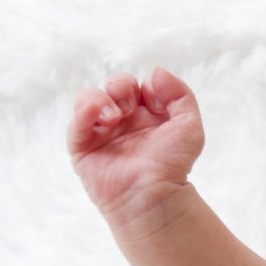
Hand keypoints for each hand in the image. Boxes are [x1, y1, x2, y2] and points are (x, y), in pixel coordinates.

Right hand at [67, 67, 204, 229]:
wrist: (154, 193)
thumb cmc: (173, 164)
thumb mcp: (189, 126)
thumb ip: (180, 94)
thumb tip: (156, 71)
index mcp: (148, 116)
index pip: (141, 86)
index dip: (149, 87)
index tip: (157, 102)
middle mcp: (124, 122)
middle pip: (114, 86)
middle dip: (121, 86)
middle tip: (129, 107)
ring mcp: (102, 133)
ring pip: (90, 98)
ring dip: (102, 98)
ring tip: (115, 116)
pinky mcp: (83, 148)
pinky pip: (76, 123)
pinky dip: (84, 112)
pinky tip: (101, 116)